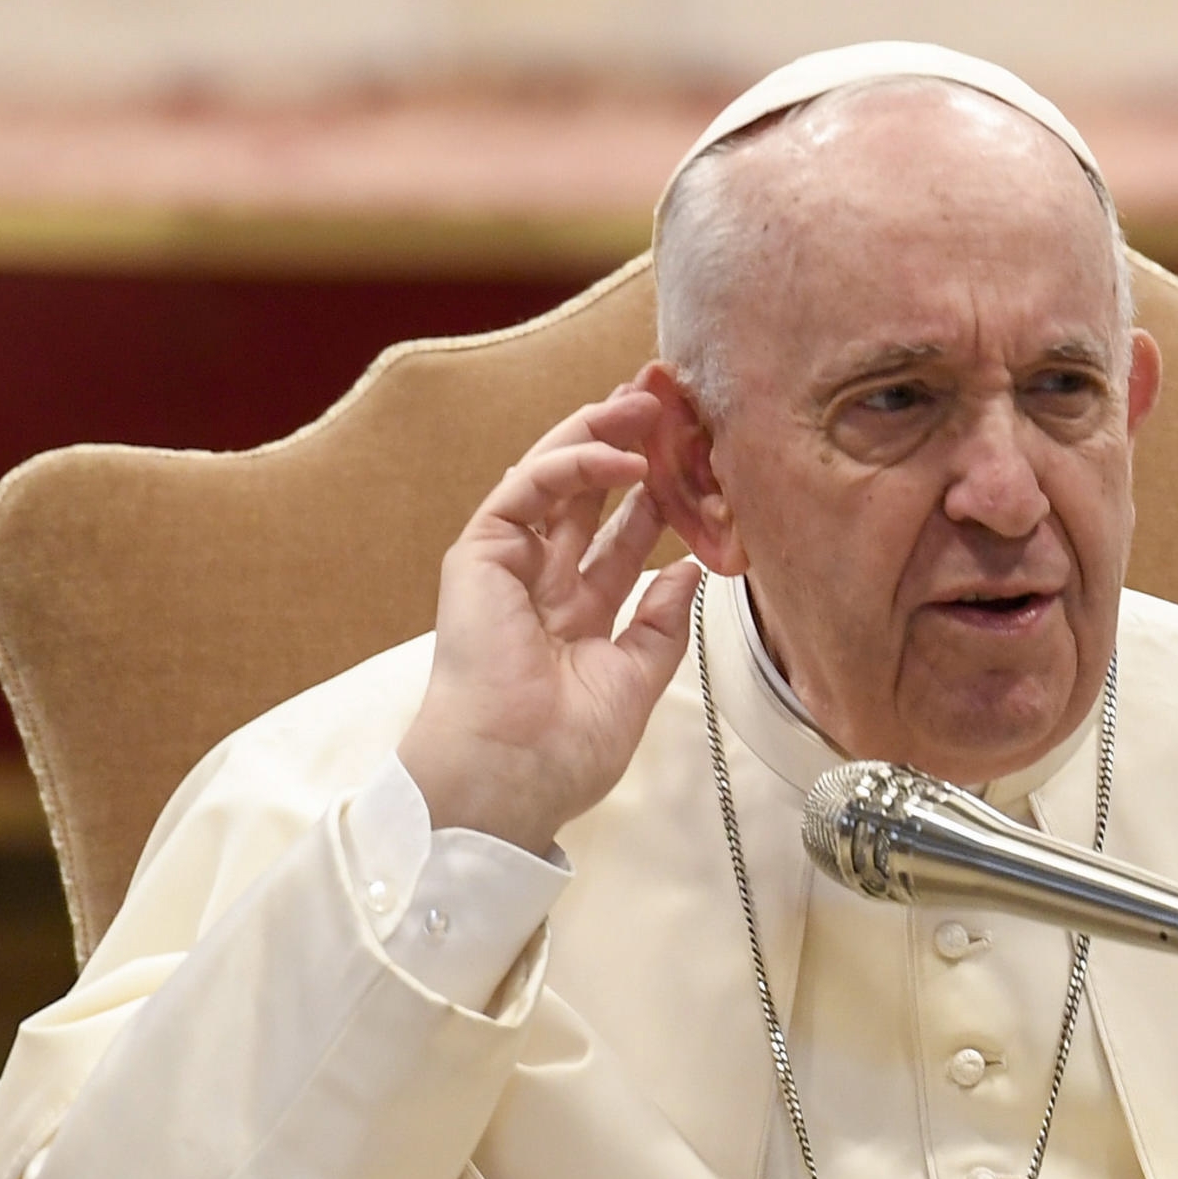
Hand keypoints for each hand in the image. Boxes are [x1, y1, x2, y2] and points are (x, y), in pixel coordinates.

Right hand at [397, 383, 703, 856]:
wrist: (511, 774)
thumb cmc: (562, 749)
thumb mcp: (636, 682)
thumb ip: (663, 626)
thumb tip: (690, 571)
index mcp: (576, 615)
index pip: (619, 539)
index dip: (656, 499)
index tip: (698, 466)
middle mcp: (542, 583)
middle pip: (588, 498)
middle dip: (628, 449)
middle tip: (670, 410)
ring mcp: (508, 565)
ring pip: (554, 479)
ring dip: (600, 436)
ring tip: (648, 404)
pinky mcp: (479, 554)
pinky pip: (527, 490)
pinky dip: (573, 465)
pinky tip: (623, 459)